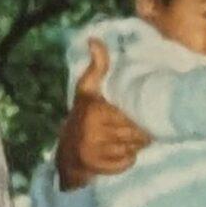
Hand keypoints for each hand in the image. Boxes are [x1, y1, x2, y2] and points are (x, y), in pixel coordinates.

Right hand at [55, 40, 150, 187]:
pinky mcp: (96, 166)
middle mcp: (92, 129)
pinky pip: (127, 162)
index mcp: (94, 110)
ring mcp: (93, 150)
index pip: (133, 116)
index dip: (138, 118)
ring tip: (124, 142)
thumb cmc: (82, 116)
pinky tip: (117, 155)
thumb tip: (94, 39)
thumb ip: (97, 67)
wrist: (66, 154)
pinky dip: (127, 161)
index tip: (134, 117)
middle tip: (132, 131)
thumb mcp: (87, 91)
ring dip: (134, 147)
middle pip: (136, 133)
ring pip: (133, 147)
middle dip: (139, 134)